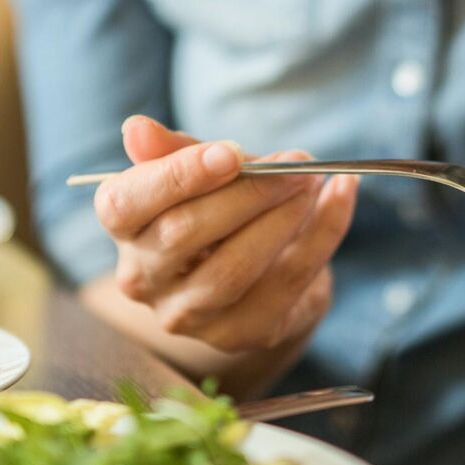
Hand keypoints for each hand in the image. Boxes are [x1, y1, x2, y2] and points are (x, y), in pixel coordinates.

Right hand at [93, 115, 356, 352]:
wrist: (257, 267)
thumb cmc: (219, 206)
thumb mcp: (198, 169)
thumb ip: (173, 149)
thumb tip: (136, 130)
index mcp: (124, 228)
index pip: (127, 203)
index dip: (177, 177)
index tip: (231, 153)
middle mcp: (142, 278)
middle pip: (186, 234)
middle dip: (248, 193)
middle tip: (296, 162)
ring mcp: (187, 315)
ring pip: (234, 269)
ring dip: (284, 218)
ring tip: (315, 180)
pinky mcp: (238, 335)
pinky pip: (285, 284)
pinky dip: (323, 235)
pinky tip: (341, 195)